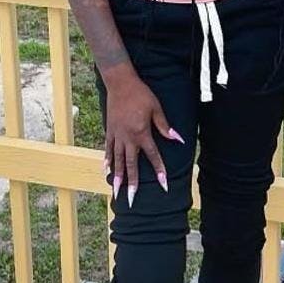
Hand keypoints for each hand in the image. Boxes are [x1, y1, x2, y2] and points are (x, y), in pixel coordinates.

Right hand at [104, 73, 184, 207]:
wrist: (120, 82)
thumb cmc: (141, 94)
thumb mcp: (156, 108)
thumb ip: (164, 126)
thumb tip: (177, 139)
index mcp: (142, 133)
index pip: (153, 156)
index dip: (159, 171)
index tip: (164, 185)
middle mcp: (128, 138)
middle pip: (131, 165)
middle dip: (132, 183)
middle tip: (131, 200)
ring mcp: (117, 135)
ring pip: (117, 160)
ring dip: (117, 177)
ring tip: (116, 192)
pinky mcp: (109, 131)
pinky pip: (108, 149)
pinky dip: (107, 161)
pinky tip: (106, 171)